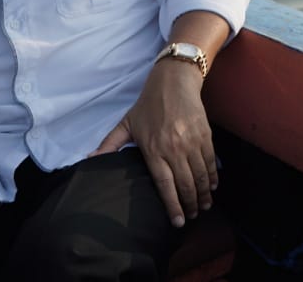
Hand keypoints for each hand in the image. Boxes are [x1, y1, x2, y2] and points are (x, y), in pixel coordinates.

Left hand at [90, 60, 213, 227]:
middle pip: (185, 185)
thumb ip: (109, 145)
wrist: (173, 81)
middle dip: (190, 205)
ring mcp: (191, 142)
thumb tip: (90, 160)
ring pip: (200, 175)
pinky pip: (210, 161)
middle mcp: (173, 148)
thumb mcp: (126, 123)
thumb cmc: (148, 104)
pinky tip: (212, 186)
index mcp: (153, 149)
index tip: (178, 222)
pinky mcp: (204, 134)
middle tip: (192, 217)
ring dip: (204, 194)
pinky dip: (212, 176)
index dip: (173, 206)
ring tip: (204, 206)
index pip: (164, 185)